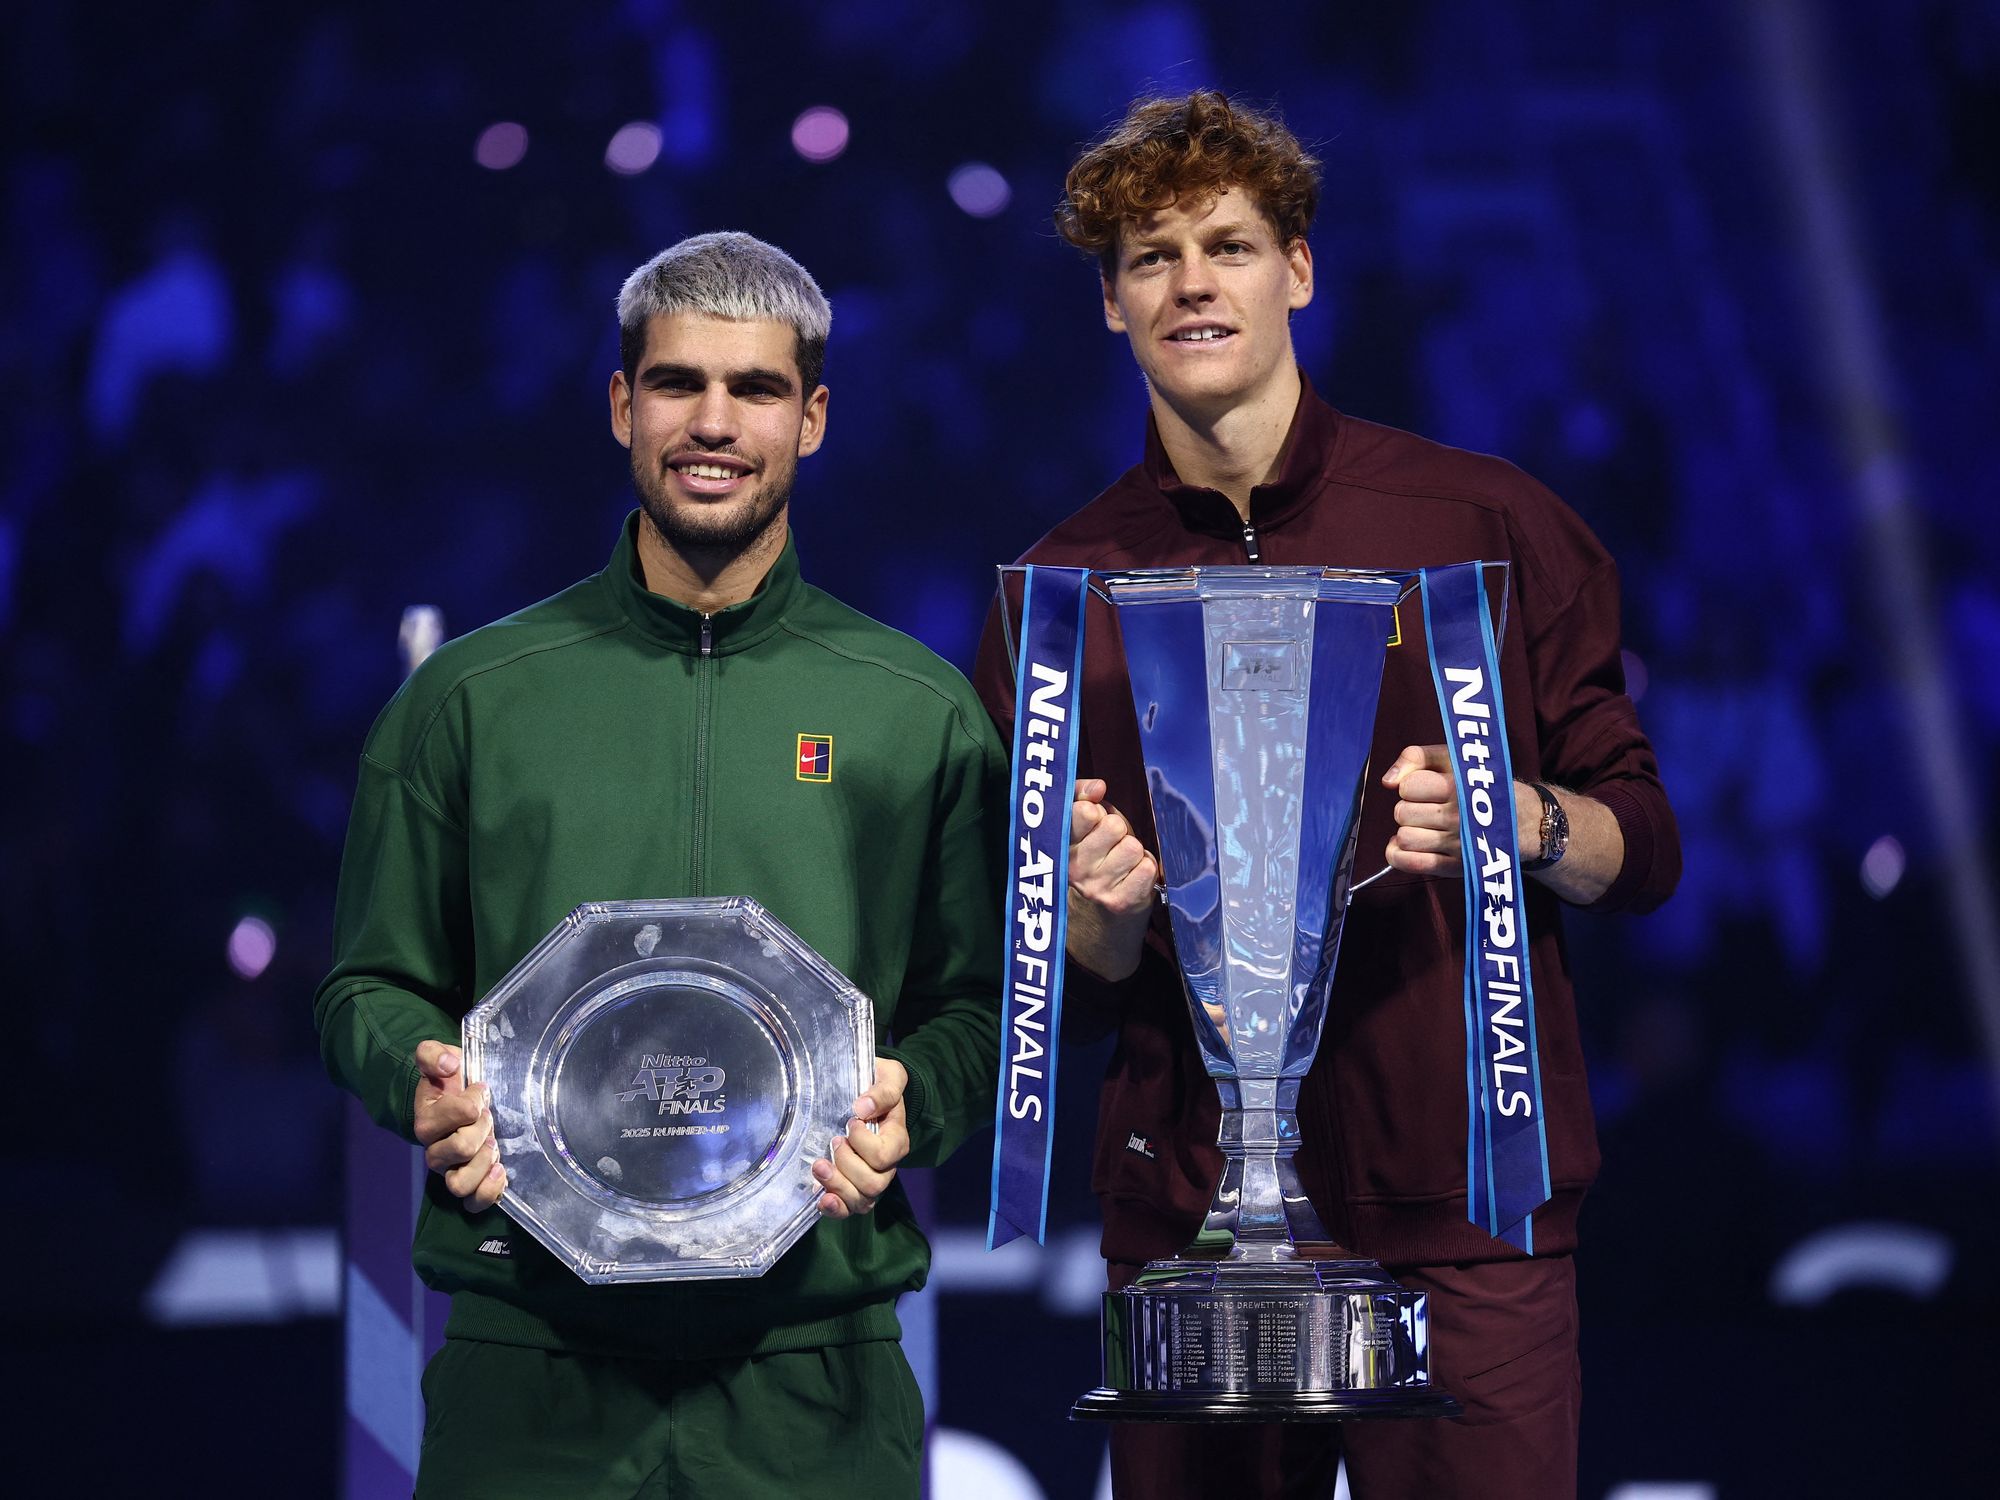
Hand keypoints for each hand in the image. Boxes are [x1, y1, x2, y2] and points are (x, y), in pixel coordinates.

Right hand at [413, 1040, 505, 1209]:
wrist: (455, 1101)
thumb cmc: (450, 1082)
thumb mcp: (439, 1058)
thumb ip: (433, 1054)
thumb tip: (448, 1065)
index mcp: (427, 1120)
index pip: (456, 1114)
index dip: (474, 1101)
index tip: (479, 1090)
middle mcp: (435, 1150)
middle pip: (460, 1149)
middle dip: (483, 1128)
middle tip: (488, 1116)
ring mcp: (450, 1170)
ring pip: (460, 1184)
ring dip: (484, 1162)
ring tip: (494, 1144)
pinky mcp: (468, 1184)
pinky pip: (473, 1203)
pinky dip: (489, 1191)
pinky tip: (500, 1170)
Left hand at [811, 1057, 909, 1218]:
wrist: (868, 1094)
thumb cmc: (878, 1084)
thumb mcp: (888, 1076)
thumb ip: (883, 1090)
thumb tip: (862, 1107)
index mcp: (897, 1140)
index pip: (884, 1156)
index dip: (863, 1143)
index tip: (851, 1122)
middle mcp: (887, 1166)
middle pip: (873, 1184)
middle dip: (846, 1165)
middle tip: (834, 1141)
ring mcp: (870, 1179)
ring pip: (861, 1200)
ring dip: (836, 1186)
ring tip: (819, 1166)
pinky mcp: (852, 1187)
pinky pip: (849, 1209)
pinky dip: (834, 1207)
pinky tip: (821, 1197)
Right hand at [1066, 778, 1157, 980]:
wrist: (1097, 932)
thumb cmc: (1092, 869)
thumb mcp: (1078, 834)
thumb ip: (1082, 798)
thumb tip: (1098, 786)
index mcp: (1061, 846)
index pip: (1080, 811)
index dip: (1095, 810)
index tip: (1094, 817)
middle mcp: (1075, 868)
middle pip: (1113, 825)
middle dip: (1118, 833)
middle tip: (1111, 850)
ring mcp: (1098, 887)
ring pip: (1132, 846)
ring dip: (1133, 853)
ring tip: (1122, 867)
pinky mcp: (1123, 902)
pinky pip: (1147, 867)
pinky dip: (1146, 871)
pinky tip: (1132, 881)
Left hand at [1383, 746, 1542, 878]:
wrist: (1527, 820)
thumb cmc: (1483, 786)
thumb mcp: (1454, 758)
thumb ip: (1416, 757)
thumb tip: (1387, 781)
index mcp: (1458, 787)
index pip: (1407, 787)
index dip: (1411, 785)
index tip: (1426, 787)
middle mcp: (1459, 817)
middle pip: (1402, 813)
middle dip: (1409, 808)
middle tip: (1428, 808)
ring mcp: (1458, 845)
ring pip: (1404, 838)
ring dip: (1408, 831)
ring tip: (1425, 826)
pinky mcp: (1456, 867)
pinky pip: (1410, 864)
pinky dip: (1399, 855)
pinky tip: (1408, 845)